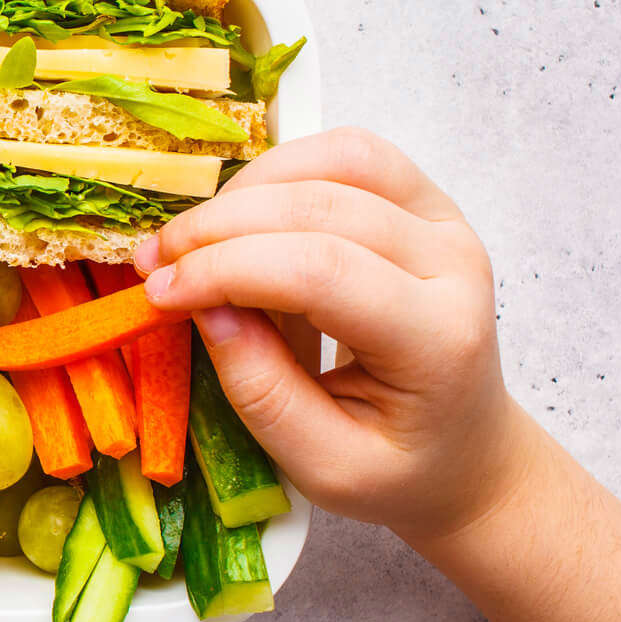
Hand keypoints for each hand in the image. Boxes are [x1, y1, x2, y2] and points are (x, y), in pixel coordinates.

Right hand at [134, 128, 534, 536]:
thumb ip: (263, 394)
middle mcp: (455, 265)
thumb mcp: (324, 466)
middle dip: (219, 227)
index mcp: (438, 341)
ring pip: (338, 160)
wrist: (464, 451)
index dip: (226, 270)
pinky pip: (348, 154)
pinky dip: (281, 171)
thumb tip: (204, 309)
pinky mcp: (425, 202)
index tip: (158, 294)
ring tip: (194, 240)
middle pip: (322, 207)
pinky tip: (241, 216)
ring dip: (247, 189)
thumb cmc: (396, 467)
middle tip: (155, 264)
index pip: (322, 272)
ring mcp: (446, 222)